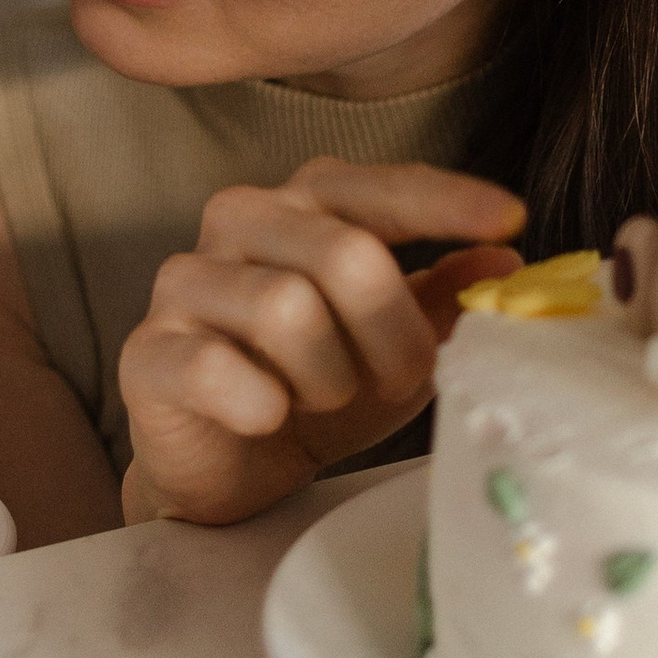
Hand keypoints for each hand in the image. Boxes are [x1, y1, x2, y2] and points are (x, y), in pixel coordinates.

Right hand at [117, 157, 525, 528]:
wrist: (229, 470)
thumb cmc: (316, 390)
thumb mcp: (397, 347)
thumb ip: (444, 298)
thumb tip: (507, 262)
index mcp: (305, 204)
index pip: (379, 187)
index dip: (446, 202)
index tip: (511, 219)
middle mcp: (239, 220)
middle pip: (344, 253)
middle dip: (394, 334)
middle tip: (404, 381)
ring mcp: (184, 281)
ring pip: (286, 309)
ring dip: (329, 377)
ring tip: (323, 399)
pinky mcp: (146, 352)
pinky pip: (216, 368)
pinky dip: (261, 405)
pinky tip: (266, 417)